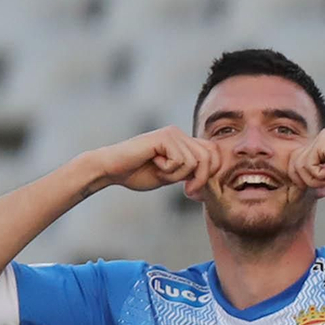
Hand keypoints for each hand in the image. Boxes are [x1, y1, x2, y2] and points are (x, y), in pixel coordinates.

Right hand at [91, 126, 220, 198]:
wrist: (112, 169)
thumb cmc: (136, 174)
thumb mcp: (169, 176)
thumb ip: (188, 174)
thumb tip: (211, 180)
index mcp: (183, 143)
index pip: (213, 153)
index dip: (210, 173)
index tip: (192, 190)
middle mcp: (180, 134)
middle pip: (210, 156)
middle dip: (202, 178)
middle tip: (187, 191)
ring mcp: (173, 134)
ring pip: (195, 160)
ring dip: (179, 175)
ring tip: (161, 172)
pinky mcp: (164, 137)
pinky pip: (180, 160)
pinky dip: (168, 169)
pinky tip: (154, 163)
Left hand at [289, 128, 324, 194]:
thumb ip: (316, 173)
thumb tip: (296, 180)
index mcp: (323, 145)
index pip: (297, 164)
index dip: (305, 180)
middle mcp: (321, 137)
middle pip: (294, 165)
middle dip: (306, 181)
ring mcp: (322, 137)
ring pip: (298, 166)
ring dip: (314, 180)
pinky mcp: (323, 141)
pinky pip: (307, 165)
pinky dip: (319, 175)